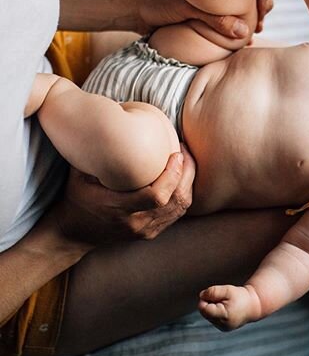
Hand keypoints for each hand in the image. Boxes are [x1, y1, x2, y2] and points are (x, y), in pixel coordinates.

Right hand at [53, 144, 195, 245]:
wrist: (72, 233)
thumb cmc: (76, 196)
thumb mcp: (78, 174)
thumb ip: (96, 154)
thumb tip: (111, 122)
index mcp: (117, 209)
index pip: (156, 196)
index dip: (172, 174)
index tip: (176, 153)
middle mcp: (135, 223)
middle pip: (175, 200)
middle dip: (186, 172)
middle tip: (184, 150)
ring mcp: (145, 230)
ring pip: (181, 207)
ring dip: (188, 181)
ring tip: (186, 160)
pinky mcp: (151, 233)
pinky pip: (177, 213)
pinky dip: (184, 192)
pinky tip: (182, 176)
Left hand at [133, 0, 271, 37]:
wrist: (138, 8)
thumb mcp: (189, 8)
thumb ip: (216, 20)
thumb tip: (244, 32)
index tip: (264, 8)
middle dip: (260, 5)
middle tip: (261, 25)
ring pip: (244, 2)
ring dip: (252, 17)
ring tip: (255, 33)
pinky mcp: (210, 7)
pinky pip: (232, 14)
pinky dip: (239, 25)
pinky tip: (246, 38)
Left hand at [198, 284, 259, 330]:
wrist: (253, 306)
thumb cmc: (241, 296)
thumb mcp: (228, 290)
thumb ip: (213, 292)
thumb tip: (201, 296)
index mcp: (224, 316)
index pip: (204, 308)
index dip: (206, 298)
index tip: (214, 293)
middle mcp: (222, 325)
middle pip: (205, 312)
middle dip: (209, 302)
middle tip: (221, 298)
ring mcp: (222, 328)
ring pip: (208, 315)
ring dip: (213, 307)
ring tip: (225, 303)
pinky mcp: (223, 328)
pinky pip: (213, 318)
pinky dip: (216, 312)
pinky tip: (225, 309)